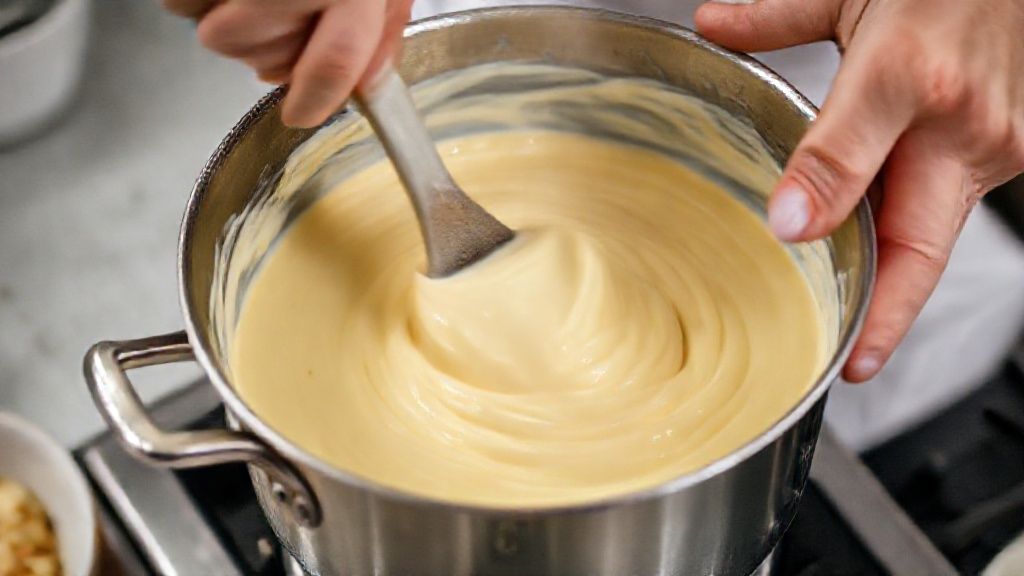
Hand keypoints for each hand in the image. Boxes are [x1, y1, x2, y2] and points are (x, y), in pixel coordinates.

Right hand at [163, 0, 413, 126]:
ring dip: (231, 20)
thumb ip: (379, 27)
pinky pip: (178, 4)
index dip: (315, 100)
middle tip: (284, 9)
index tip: (300, 112)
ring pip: (215, 35)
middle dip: (271, 48)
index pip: (334, 61)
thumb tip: (367, 83)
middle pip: (261, 56)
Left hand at [696, 0, 1023, 381]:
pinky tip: (881, 253)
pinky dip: (915, 230)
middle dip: (885, 313)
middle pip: (920, 241)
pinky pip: (954, 207)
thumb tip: (712, 25)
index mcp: (905, 70)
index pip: (850, 149)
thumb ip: (781, 17)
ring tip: (851, 320)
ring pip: (936, 233)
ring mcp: (1001, 144)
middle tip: (851, 361)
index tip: (789, 231)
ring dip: (893, 276)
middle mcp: (961, 120)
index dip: (819, 193)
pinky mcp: (1020, 151)